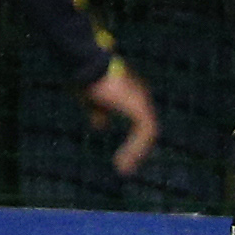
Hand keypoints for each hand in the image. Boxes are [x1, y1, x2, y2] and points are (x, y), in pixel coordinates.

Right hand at [83, 58, 157, 173]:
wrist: (87, 66)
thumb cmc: (86, 78)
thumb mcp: (91, 101)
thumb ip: (99, 113)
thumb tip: (101, 127)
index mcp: (131, 94)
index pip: (139, 121)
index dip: (133, 140)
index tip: (121, 157)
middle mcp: (141, 95)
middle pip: (147, 128)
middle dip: (137, 149)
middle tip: (125, 167)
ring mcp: (143, 101)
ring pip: (148, 133)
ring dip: (136, 152)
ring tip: (123, 168)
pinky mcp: (141, 108)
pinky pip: (146, 133)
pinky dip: (135, 149)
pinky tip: (122, 162)